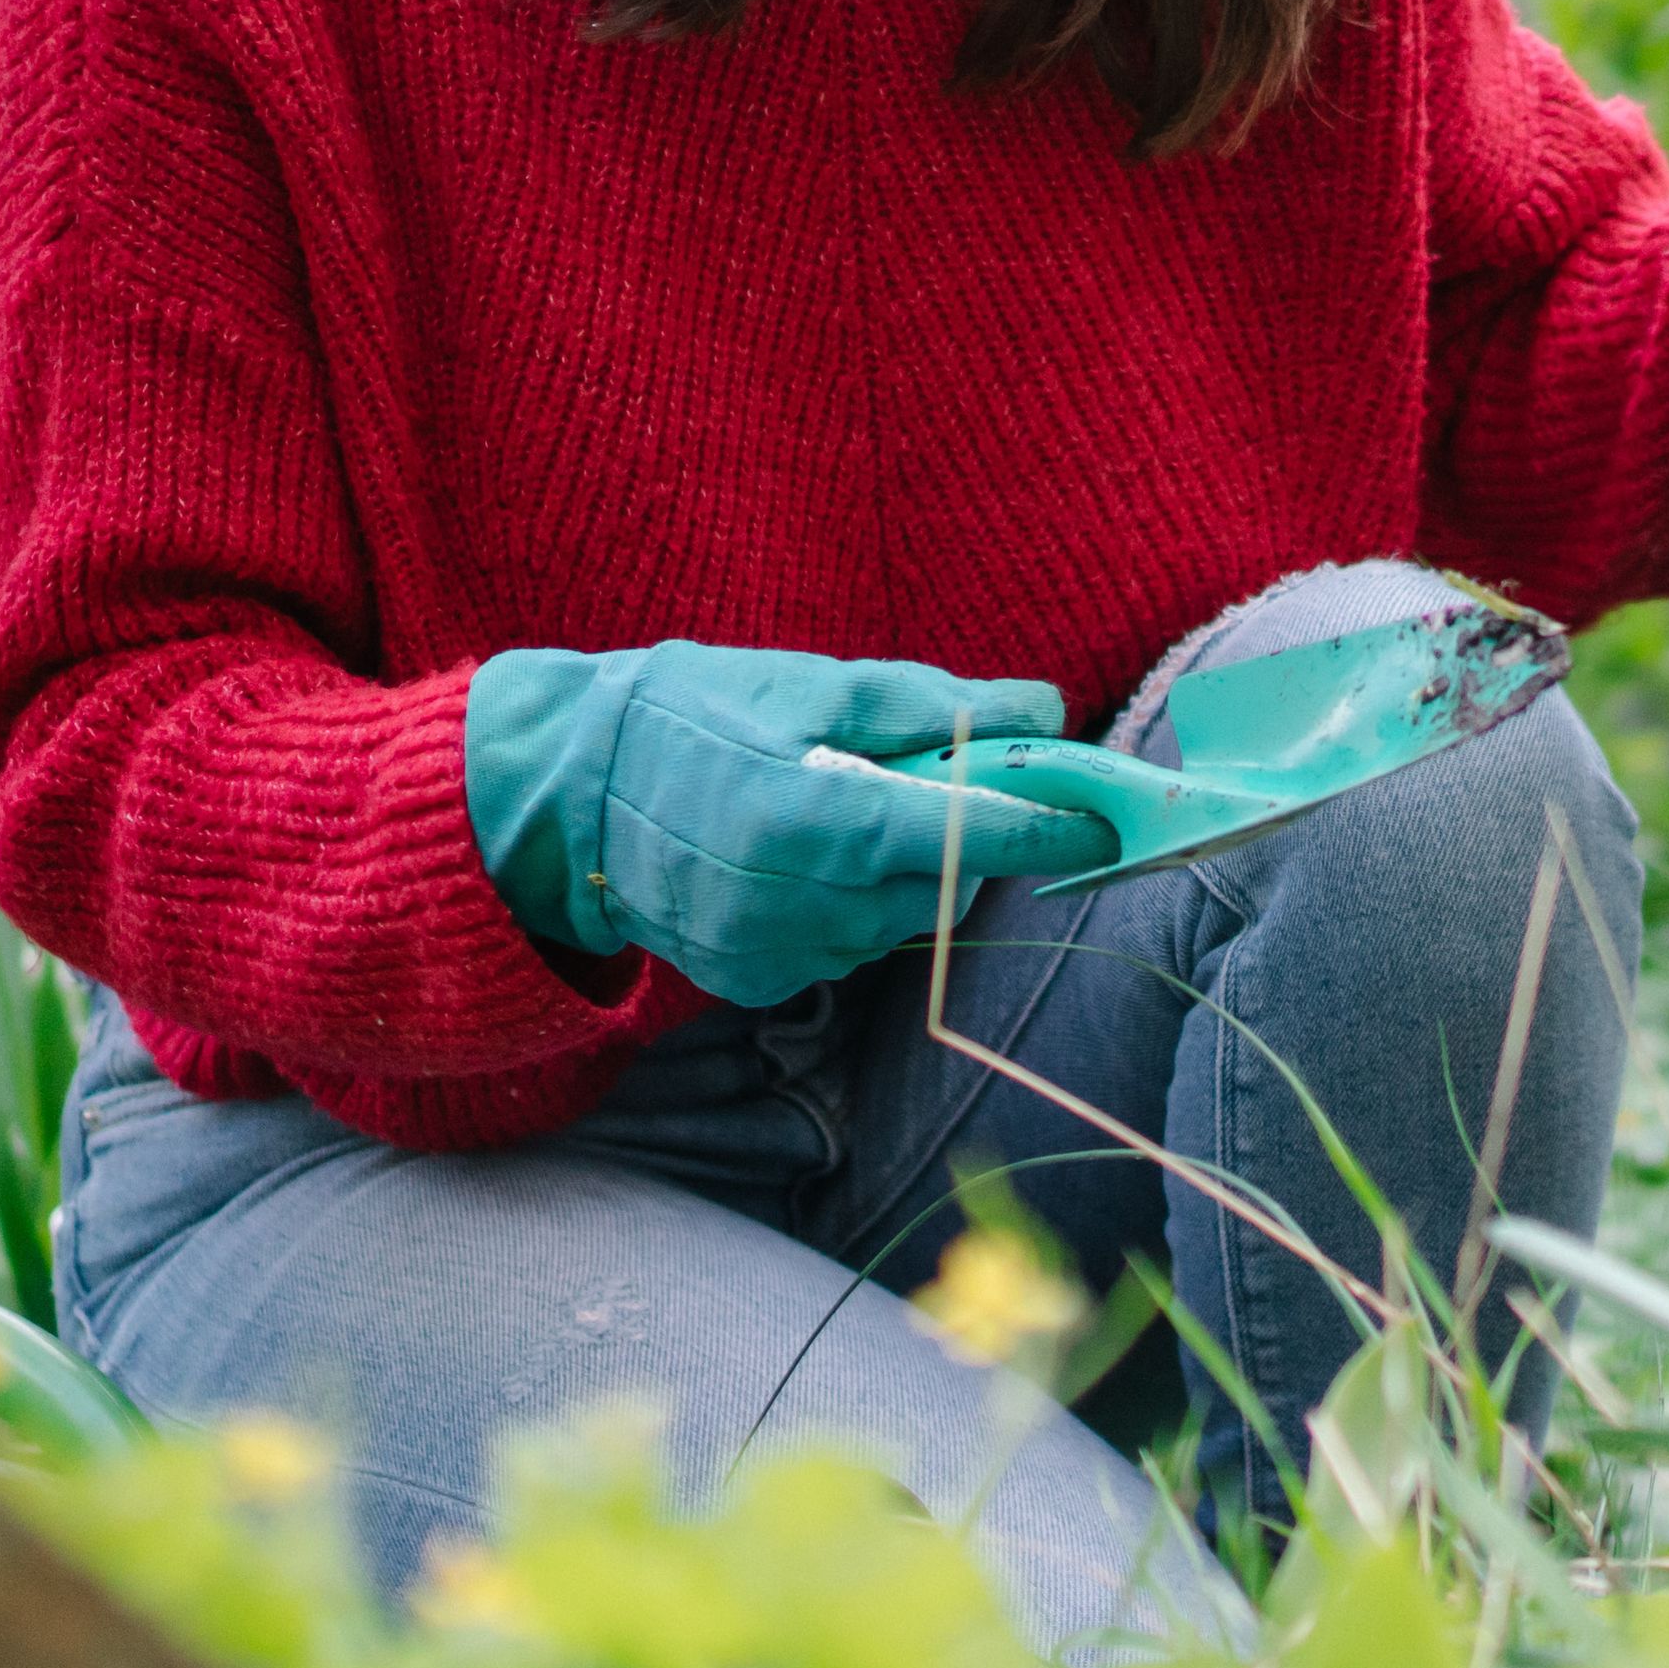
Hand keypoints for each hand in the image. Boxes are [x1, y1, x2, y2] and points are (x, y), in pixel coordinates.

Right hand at [459, 642, 1118, 1009]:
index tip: (1107, 820)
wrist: (562, 792)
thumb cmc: (689, 713)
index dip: (1052, 829)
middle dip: (969, 842)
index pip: (975, 835)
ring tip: (849, 812)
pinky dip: (850, 908)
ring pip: (899, 925)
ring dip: (907, 876)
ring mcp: (776, 954)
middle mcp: (802, 904)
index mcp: (821, 817)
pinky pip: (844, 950)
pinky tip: (800, 861)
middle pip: (947, 888)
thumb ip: (935, 707)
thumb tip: (1045, 712)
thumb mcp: (810, 684)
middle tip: (953, 788)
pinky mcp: (754, 983)